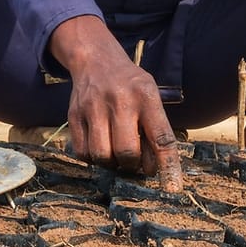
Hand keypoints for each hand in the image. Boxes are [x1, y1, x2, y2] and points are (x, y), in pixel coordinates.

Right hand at [48, 16, 181, 185]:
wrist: (95, 60)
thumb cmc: (130, 84)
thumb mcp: (151, 95)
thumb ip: (156, 127)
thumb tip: (157, 168)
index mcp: (145, 96)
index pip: (161, 137)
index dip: (168, 165)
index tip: (172, 186)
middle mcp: (119, 101)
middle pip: (127, 152)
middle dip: (133, 165)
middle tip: (134, 162)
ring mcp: (93, 108)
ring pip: (102, 156)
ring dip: (112, 164)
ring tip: (116, 154)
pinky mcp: (74, 115)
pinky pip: (82, 153)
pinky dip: (93, 158)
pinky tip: (100, 146)